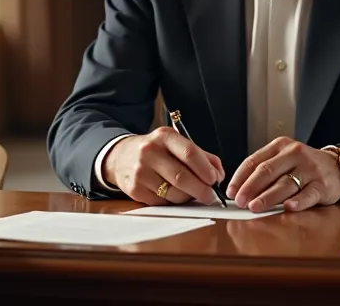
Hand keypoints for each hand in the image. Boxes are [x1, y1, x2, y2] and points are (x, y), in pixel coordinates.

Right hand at [102, 126, 224, 204]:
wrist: (120, 156)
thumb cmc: (155, 151)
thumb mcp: (176, 144)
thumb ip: (201, 156)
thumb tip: (219, 174)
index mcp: (164, 137)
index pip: (189, 153)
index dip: (205, 169)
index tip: (215, 179)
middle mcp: (149, 152)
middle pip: (182, 177)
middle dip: (201, 190)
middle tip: (210, 195)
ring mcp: (140, 172)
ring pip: (174, 193)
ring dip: (188, 197)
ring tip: (191, 193)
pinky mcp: (135, 190)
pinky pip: (163, 202)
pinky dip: (173, 201)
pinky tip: (172, 193)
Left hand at [226, 137, 339, 212]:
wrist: (338, 167)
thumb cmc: (304, 166)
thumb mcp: (284, 158)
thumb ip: (264, 169)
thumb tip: (239, 189)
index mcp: (280, 146)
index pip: (254, 161)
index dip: (240, 178)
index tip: (231, 192)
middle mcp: (295, 154)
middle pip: (267, 171)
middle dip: (250, 188)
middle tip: (240, 202)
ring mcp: (309, 169)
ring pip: (285, 184)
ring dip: (268, 197)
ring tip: (255, 207)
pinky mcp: (322, 185)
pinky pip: (308, 194)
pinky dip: (297, 202)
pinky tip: (287, 207)